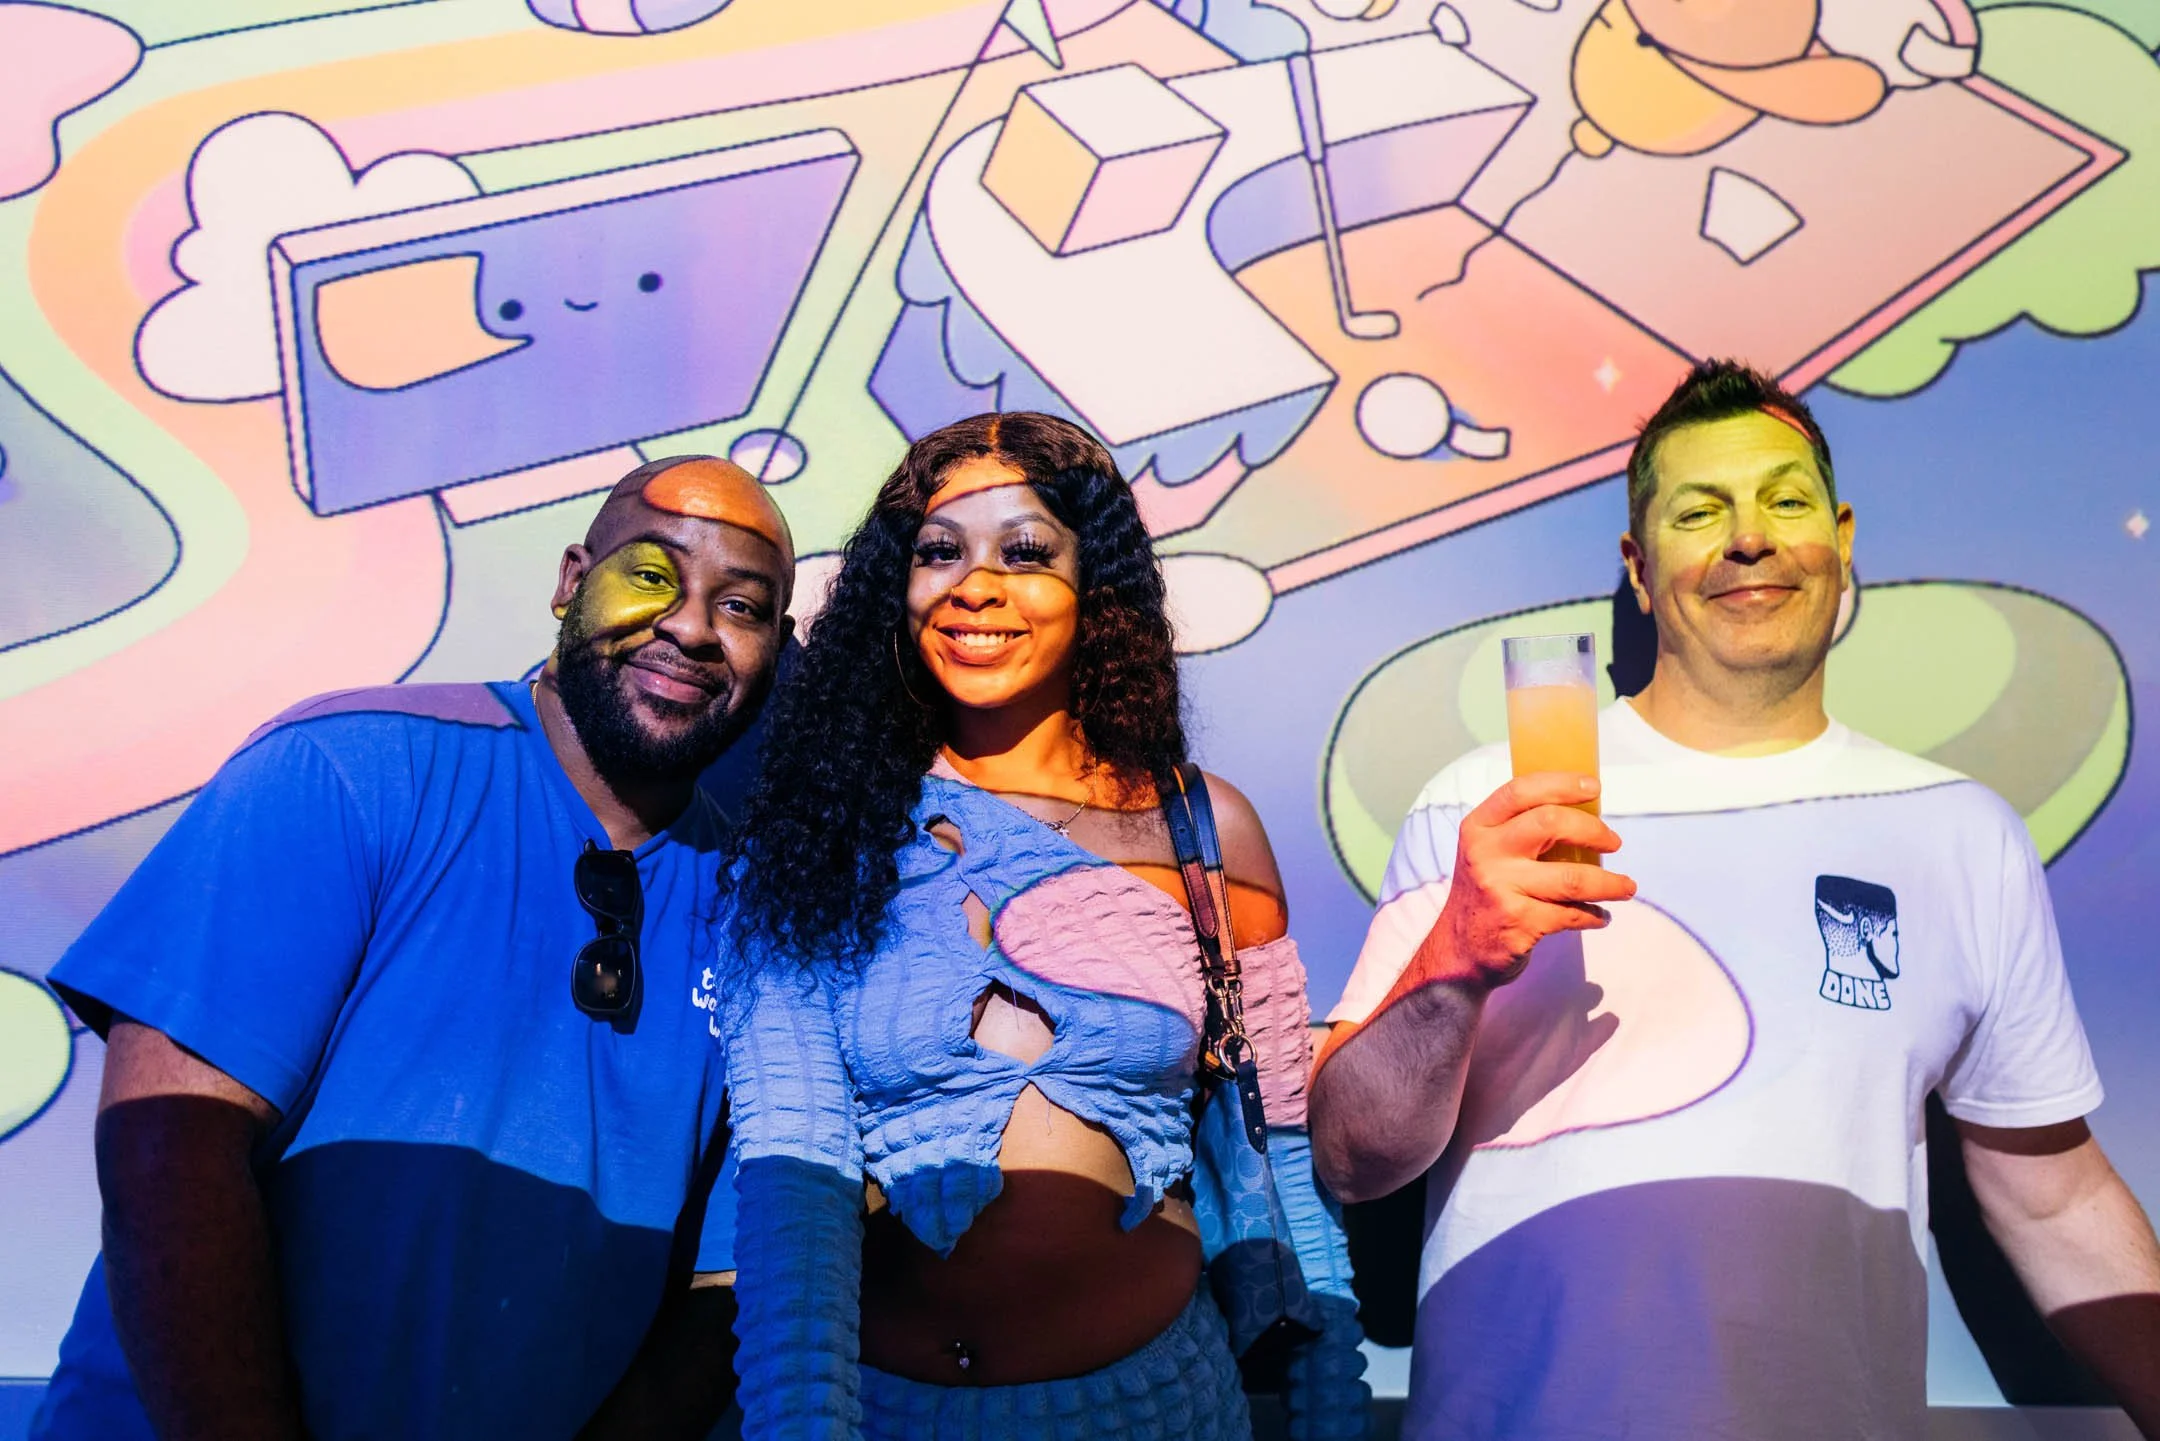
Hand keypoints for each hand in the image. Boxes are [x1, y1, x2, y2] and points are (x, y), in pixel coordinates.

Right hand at [1419, 773, 1635, 985]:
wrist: (1459, 949)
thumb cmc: (1485, 892)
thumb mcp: (1487, 851)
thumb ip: (1519, 829)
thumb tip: (1583, 812)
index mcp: (1478, 827)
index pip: (1520, 791)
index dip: (1561, 784)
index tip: (1593, 787)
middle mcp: (1486, 853)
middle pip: (1551, 823)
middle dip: (1594, 831)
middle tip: (1613, 842)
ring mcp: (1501, 888)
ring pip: (1574, 878)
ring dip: (1610, 883)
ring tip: (1626, 887)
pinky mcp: (1519, 922)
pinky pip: (1572, 914)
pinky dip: (1594, 916)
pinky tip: (1599, 916)